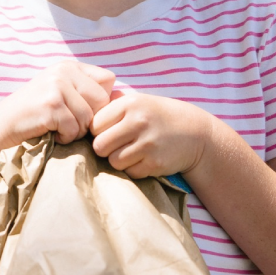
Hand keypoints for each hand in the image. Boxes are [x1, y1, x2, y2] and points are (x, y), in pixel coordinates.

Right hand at [0, 60, 114, 151]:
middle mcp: (63, 71)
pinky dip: (65, 137)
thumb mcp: (61, 93)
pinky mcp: (50, 105)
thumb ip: (87, 91)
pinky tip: (50, 133)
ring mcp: (56, 86)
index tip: (81, 111)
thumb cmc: (34, 115)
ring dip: (75, 130)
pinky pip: (74, 128)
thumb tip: (124, 96)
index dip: (100, 102)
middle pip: (102, 100)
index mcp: (69, 66)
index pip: (108, 80)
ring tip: (57, 128)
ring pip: (88, 117)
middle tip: (68, 124)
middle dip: (89, 119)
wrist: (0, 128)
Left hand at [90, 93, 214, 178]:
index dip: (98, 131)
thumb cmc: (158, 117)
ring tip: (131, 152)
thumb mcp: (138, 101)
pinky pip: (129, 172)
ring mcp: (148, 143)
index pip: (94, 124)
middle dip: (105, 148)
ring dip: (119, 160)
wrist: (195, 132)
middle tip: (117, 145)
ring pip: (113, 161)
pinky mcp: (155, 163)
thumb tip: (80, 115)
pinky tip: (144, 159)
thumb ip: (111, 105)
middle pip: (99, 145)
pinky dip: (133, 169)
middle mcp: (138, 122)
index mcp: (130, 104)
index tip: (109, 131)